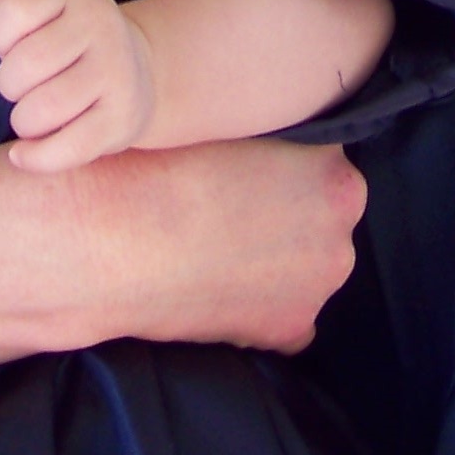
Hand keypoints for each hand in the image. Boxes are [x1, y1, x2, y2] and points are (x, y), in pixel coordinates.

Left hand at [0, 0, 153, 172]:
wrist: (136, 71)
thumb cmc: (62, 42)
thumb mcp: (27, 15)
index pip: (15, 9)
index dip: (0, 36)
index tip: (17, 44)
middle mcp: (102, 24)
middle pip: (23, 66)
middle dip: (10, 84)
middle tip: (27, 86)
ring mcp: (117, 71)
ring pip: (41, 111)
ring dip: (23, 122)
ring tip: (35, 113)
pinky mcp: (123, 117)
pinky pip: (66, 149)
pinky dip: (35, 158)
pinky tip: (25, 153)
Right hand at [63, 141, 366, 352]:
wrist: (113, 238)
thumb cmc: (164, 167)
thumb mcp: (230, 123)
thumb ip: (270, 134)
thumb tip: (270, 142)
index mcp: (335, 176)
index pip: (321, 165)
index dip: (281, 167)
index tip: (244, 173)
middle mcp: (340, 234)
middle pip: (321, 219)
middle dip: (287, 215)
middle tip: (230, 211)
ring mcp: (317, 288)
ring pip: (306, 268)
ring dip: (276, 262)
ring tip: (218, 250)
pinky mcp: (287, 330)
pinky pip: (289, 321)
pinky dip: (263, 311)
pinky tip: (223, 290)